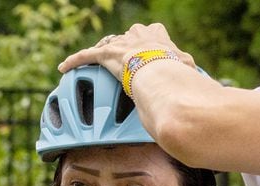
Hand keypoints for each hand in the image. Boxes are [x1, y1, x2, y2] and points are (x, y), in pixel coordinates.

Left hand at [58, 23, 195, 76]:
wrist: (159, 71)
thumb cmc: (174, 70)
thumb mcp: (186, 67)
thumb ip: (187, 68)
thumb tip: (197, 78)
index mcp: (156, 34)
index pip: (152, 32)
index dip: (150, 42)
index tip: (152, 51)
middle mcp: (136, 34)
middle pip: (127, 37)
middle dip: (125, 46)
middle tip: (126, 60)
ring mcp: (120, 43)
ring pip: (106, 45)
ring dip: (102, 53)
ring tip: (98, 62)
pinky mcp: (105, 54)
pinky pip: (86, 56)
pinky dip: (74, 61)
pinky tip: (63, 67)